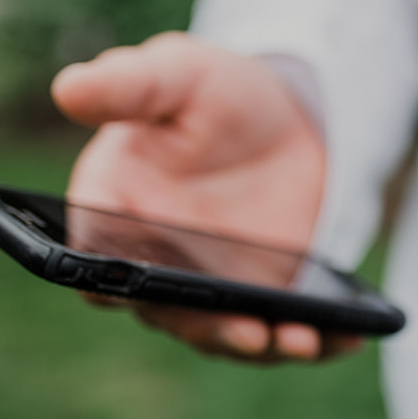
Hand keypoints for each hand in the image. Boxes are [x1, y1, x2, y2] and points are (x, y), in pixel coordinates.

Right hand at [51, 32, 354, 362]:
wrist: (288, 115)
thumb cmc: (213, 91)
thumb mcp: (176, 75)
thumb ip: (128, 85)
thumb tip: (69, 89)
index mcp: (110, 216)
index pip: (92, 264)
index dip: (107, 283)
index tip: (133, 291)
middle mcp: (153, 264)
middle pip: (167, 313)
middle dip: (206, 326)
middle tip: (249, 331)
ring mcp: (210, 288)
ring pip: (225, 332)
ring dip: (260, 344)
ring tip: (302, 340)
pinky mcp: (263, 296)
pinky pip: (282, 329)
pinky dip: (315, 339)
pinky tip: (348, 337)